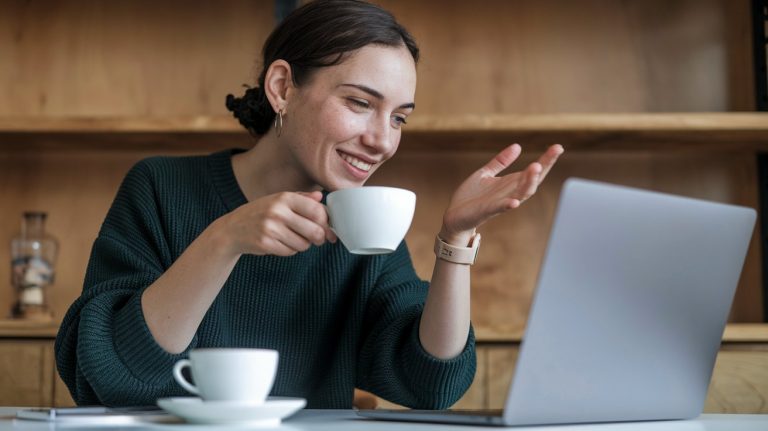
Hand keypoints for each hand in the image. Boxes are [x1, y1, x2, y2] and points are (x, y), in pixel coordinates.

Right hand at [218, 191, 336, 256]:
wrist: (232, 229)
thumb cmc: (259, 213)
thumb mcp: (278, 200)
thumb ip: (301, 198)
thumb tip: (321, 196)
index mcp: (284, 198)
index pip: (316, 211)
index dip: (326, 221)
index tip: (328, 227)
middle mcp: (277, 211)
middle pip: (314, 231)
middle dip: (320, 238)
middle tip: (318, 239)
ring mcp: (270, 228)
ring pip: (303, 244)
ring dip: (303, 244)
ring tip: (293, 238)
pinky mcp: (265, 244)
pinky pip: (290, 252)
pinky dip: (290, 250)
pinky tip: (281, 243)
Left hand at [440, 144, 563, 244]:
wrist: (455, 216)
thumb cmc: (472, 197)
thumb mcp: (486, 173)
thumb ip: (501, 161)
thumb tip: (518, 146)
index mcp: (510, 183)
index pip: (533, 171)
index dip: (546, 160)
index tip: (558, 147)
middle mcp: (510, 193)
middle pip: (533, 180)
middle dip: (544, 166)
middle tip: (555, 151)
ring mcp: (500, 202)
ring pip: (521, 193)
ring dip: (529, 181)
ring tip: (536, 167)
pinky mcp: (487, 210)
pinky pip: (500, 208)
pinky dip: (508, 204)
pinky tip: (515, 201)